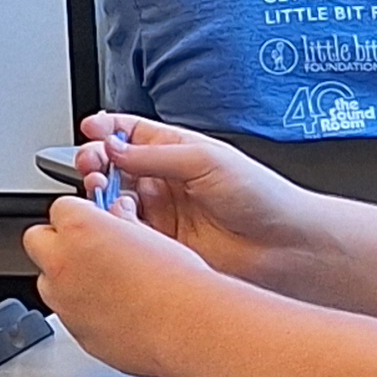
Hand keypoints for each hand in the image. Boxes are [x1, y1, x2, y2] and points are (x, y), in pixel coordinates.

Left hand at [22, 186, 213, 376]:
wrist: (189, 328)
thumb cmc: (177, 282)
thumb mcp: (147, 232)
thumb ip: (118, 221)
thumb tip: (114, 219)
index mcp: (80, 229)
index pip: (60, 208)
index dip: (79, 215)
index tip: (92, 222)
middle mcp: (63, 263)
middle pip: (38, 241)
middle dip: (58, 243)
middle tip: (88, 249)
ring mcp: (65, 301)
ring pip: (48, 281)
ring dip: (67, 279)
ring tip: (105, 284)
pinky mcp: (75, 332)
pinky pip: (68, 314)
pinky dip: (83, 310)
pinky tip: (114, 311)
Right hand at [64, 113, 327, 290]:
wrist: (286, 247)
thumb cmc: (262, 197)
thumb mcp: (206, 161)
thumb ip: (155, 155)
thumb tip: (112, 146)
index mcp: (178, 152)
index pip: (130, 134)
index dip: (106, 129)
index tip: (90, 129)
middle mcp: (166, 182)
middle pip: (116, 167)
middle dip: (97, 161)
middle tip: (92, 164)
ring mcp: (163, 215)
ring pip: (116, 200)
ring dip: (103, 194)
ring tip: (103, 192)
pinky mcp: (163, 246)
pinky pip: (128, 233)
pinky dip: (116, 226)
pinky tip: (121, 220)